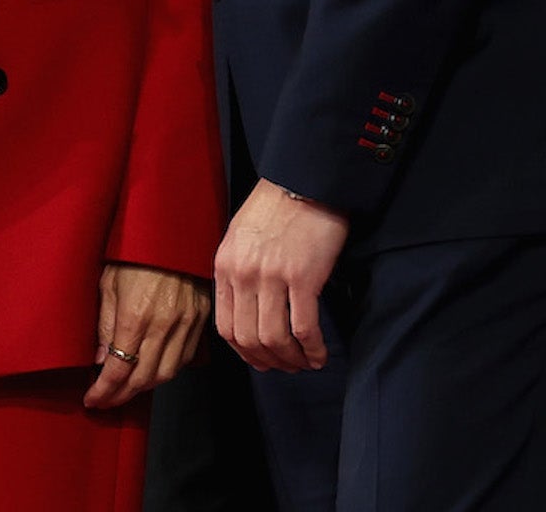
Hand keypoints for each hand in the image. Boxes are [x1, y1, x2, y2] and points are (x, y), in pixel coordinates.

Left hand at [86, 262, 209, 407]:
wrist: (172, 227)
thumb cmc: (135, 250)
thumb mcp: (108, 282)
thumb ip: (104, 324)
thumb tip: (101, 360)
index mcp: (136, 315)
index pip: (118, 371)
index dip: (103, 391)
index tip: (92, 399)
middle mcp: (163, 324)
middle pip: (143, 380)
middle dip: (122, 396)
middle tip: (107, 401)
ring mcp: (186, 322)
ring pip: (168, 373)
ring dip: (146, 386)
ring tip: (128, 387)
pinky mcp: (201, 317)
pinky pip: (186, 356)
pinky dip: (169, 369)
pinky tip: (154, 367)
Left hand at [214, 180, 347, 372]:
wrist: (306, 178)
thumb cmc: (277, 205)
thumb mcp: (240, 235)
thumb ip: (238, 271)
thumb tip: (245, 309)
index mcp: (225, 266)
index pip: (226, 327)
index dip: (245, 352)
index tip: (261, 360)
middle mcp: (244, 274)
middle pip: (249, 339)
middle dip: (269, 362)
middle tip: (286, 367)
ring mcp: (272, 276)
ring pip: (275, 339)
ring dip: (291, 359)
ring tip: (305, 363)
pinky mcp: (303, 277)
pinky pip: (304, 328)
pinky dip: (312, 348)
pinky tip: (320, 354)